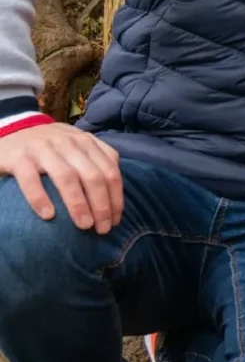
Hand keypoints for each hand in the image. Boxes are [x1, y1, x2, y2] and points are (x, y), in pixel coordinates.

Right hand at [0, 123, 123, 232]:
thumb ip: (96, 160)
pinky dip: (40, 198)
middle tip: (102, 229)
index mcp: (86, 142)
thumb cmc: (50, 146)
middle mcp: (68, 142)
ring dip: (78, 204)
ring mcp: (43, 148)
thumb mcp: (76, 146)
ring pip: (67, 177)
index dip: (116, 197)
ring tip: (84, 225)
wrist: (11, 132)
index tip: (115, 220)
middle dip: (102, 205)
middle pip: (93, 176)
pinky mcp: (18, 157)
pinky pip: (31, 179)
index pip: (110, 170)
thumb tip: (115, 192)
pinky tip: (48, 216)